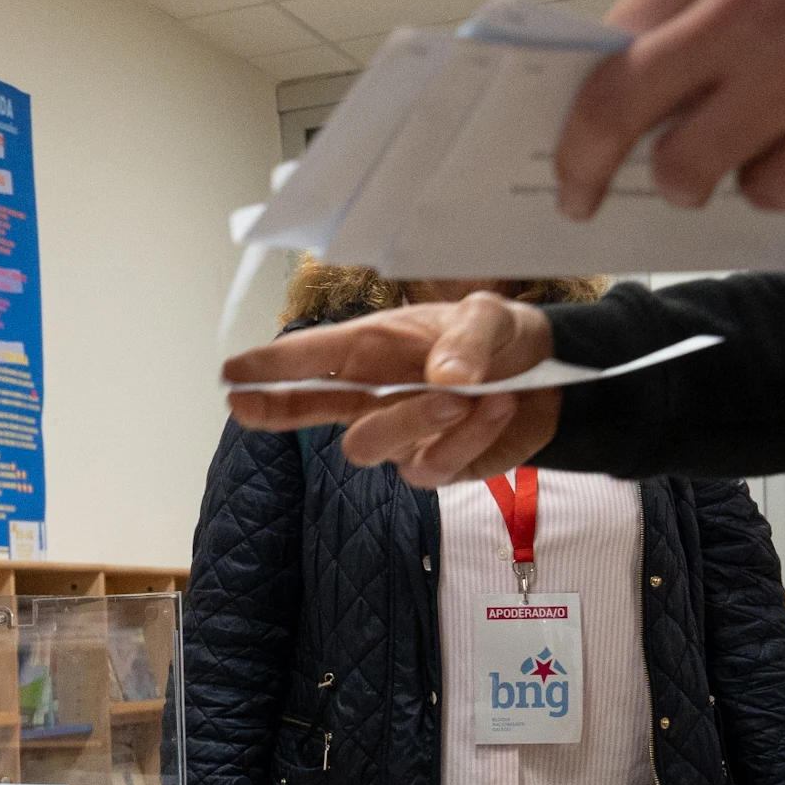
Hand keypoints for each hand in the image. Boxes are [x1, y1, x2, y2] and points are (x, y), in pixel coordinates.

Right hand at [222, 293, 562, 486]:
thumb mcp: (491, 317)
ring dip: (414, 421)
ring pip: (369, 446)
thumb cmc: (503, 339)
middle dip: (275, 408)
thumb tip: (443, 377)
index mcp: (374, 349)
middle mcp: (375, 394)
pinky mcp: (434, 466)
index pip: (310, 358)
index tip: (230, 374)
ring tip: (466, 396)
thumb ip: (467, 339)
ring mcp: (399, 435)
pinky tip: (500, 409)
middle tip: (244, 404)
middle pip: (308, 410)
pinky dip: (470, 437)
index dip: (267, 368)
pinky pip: (432, 467)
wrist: (555, 380)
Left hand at [558, 0, 784, 218]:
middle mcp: (748, 6)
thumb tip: (642, 82)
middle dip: (584, 169)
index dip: (576, 109)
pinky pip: (774, 192)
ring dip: (705, 177)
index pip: (607, 48)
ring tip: (756, 148)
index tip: (562, 144)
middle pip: (614, 114)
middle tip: (580, 198)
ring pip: (691, 168)